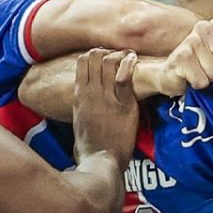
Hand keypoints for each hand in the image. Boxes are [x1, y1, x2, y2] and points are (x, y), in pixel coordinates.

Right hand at [71, 48, 138, 170]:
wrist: (101, 161)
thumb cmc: (90, 148)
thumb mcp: (78, 123)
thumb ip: (81, 108)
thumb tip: (84, 105)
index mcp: (79, 96)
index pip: (82, 62)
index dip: (95, 55)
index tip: (106, 59)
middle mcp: (90, 92)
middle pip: (95, 55)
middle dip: (109, 52)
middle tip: (120, 58)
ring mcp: (106, 96)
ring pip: (109, 60)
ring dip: (121, 55)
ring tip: (130, 57)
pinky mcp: (123, 103)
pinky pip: (125, 73)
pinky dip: (130, 62)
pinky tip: (134, 60)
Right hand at [162, 16, 212, 92]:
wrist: (171, 74)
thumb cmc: (204, 66)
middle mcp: (205, 27)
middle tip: (207, 67)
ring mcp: (192, 41)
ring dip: (208, 78)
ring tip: (198, 71)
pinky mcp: (181, 57)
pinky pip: (202, 81)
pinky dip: (198, 84)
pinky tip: (190, 76)